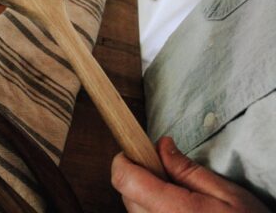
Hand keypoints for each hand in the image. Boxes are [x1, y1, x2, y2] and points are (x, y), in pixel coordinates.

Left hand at [111, 137, 270, 212]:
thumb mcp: (226, 194)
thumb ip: (187, 169)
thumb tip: (161, 145)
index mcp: (173, 212)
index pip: (125, 180)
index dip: (124, 159)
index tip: (135, 149)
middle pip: (126, 193)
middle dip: (138, 175)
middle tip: (166, 171)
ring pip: (133, 209)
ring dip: (144, 196)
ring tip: (176, 195)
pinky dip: (151, 211)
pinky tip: (174, 211)